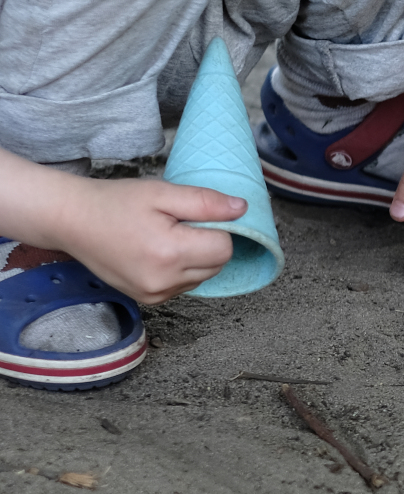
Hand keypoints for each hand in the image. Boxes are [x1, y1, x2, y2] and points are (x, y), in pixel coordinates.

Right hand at [58, 177, 243, 302]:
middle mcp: (164, 282)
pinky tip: (159, 251)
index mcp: (170, 254)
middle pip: (217, 265)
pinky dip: (182, 269)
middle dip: (208, 242)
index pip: (225, 248)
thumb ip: (206, 203)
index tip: (198, 214)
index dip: (219, 228)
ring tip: (166, 236)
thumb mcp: (163, 193)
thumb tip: (242, 210)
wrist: (72, 221)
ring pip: (203, 277)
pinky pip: (184, 285)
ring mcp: (155, 295)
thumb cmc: (115, 203)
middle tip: (179, 222)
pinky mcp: (148, 300)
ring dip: (197, 257)